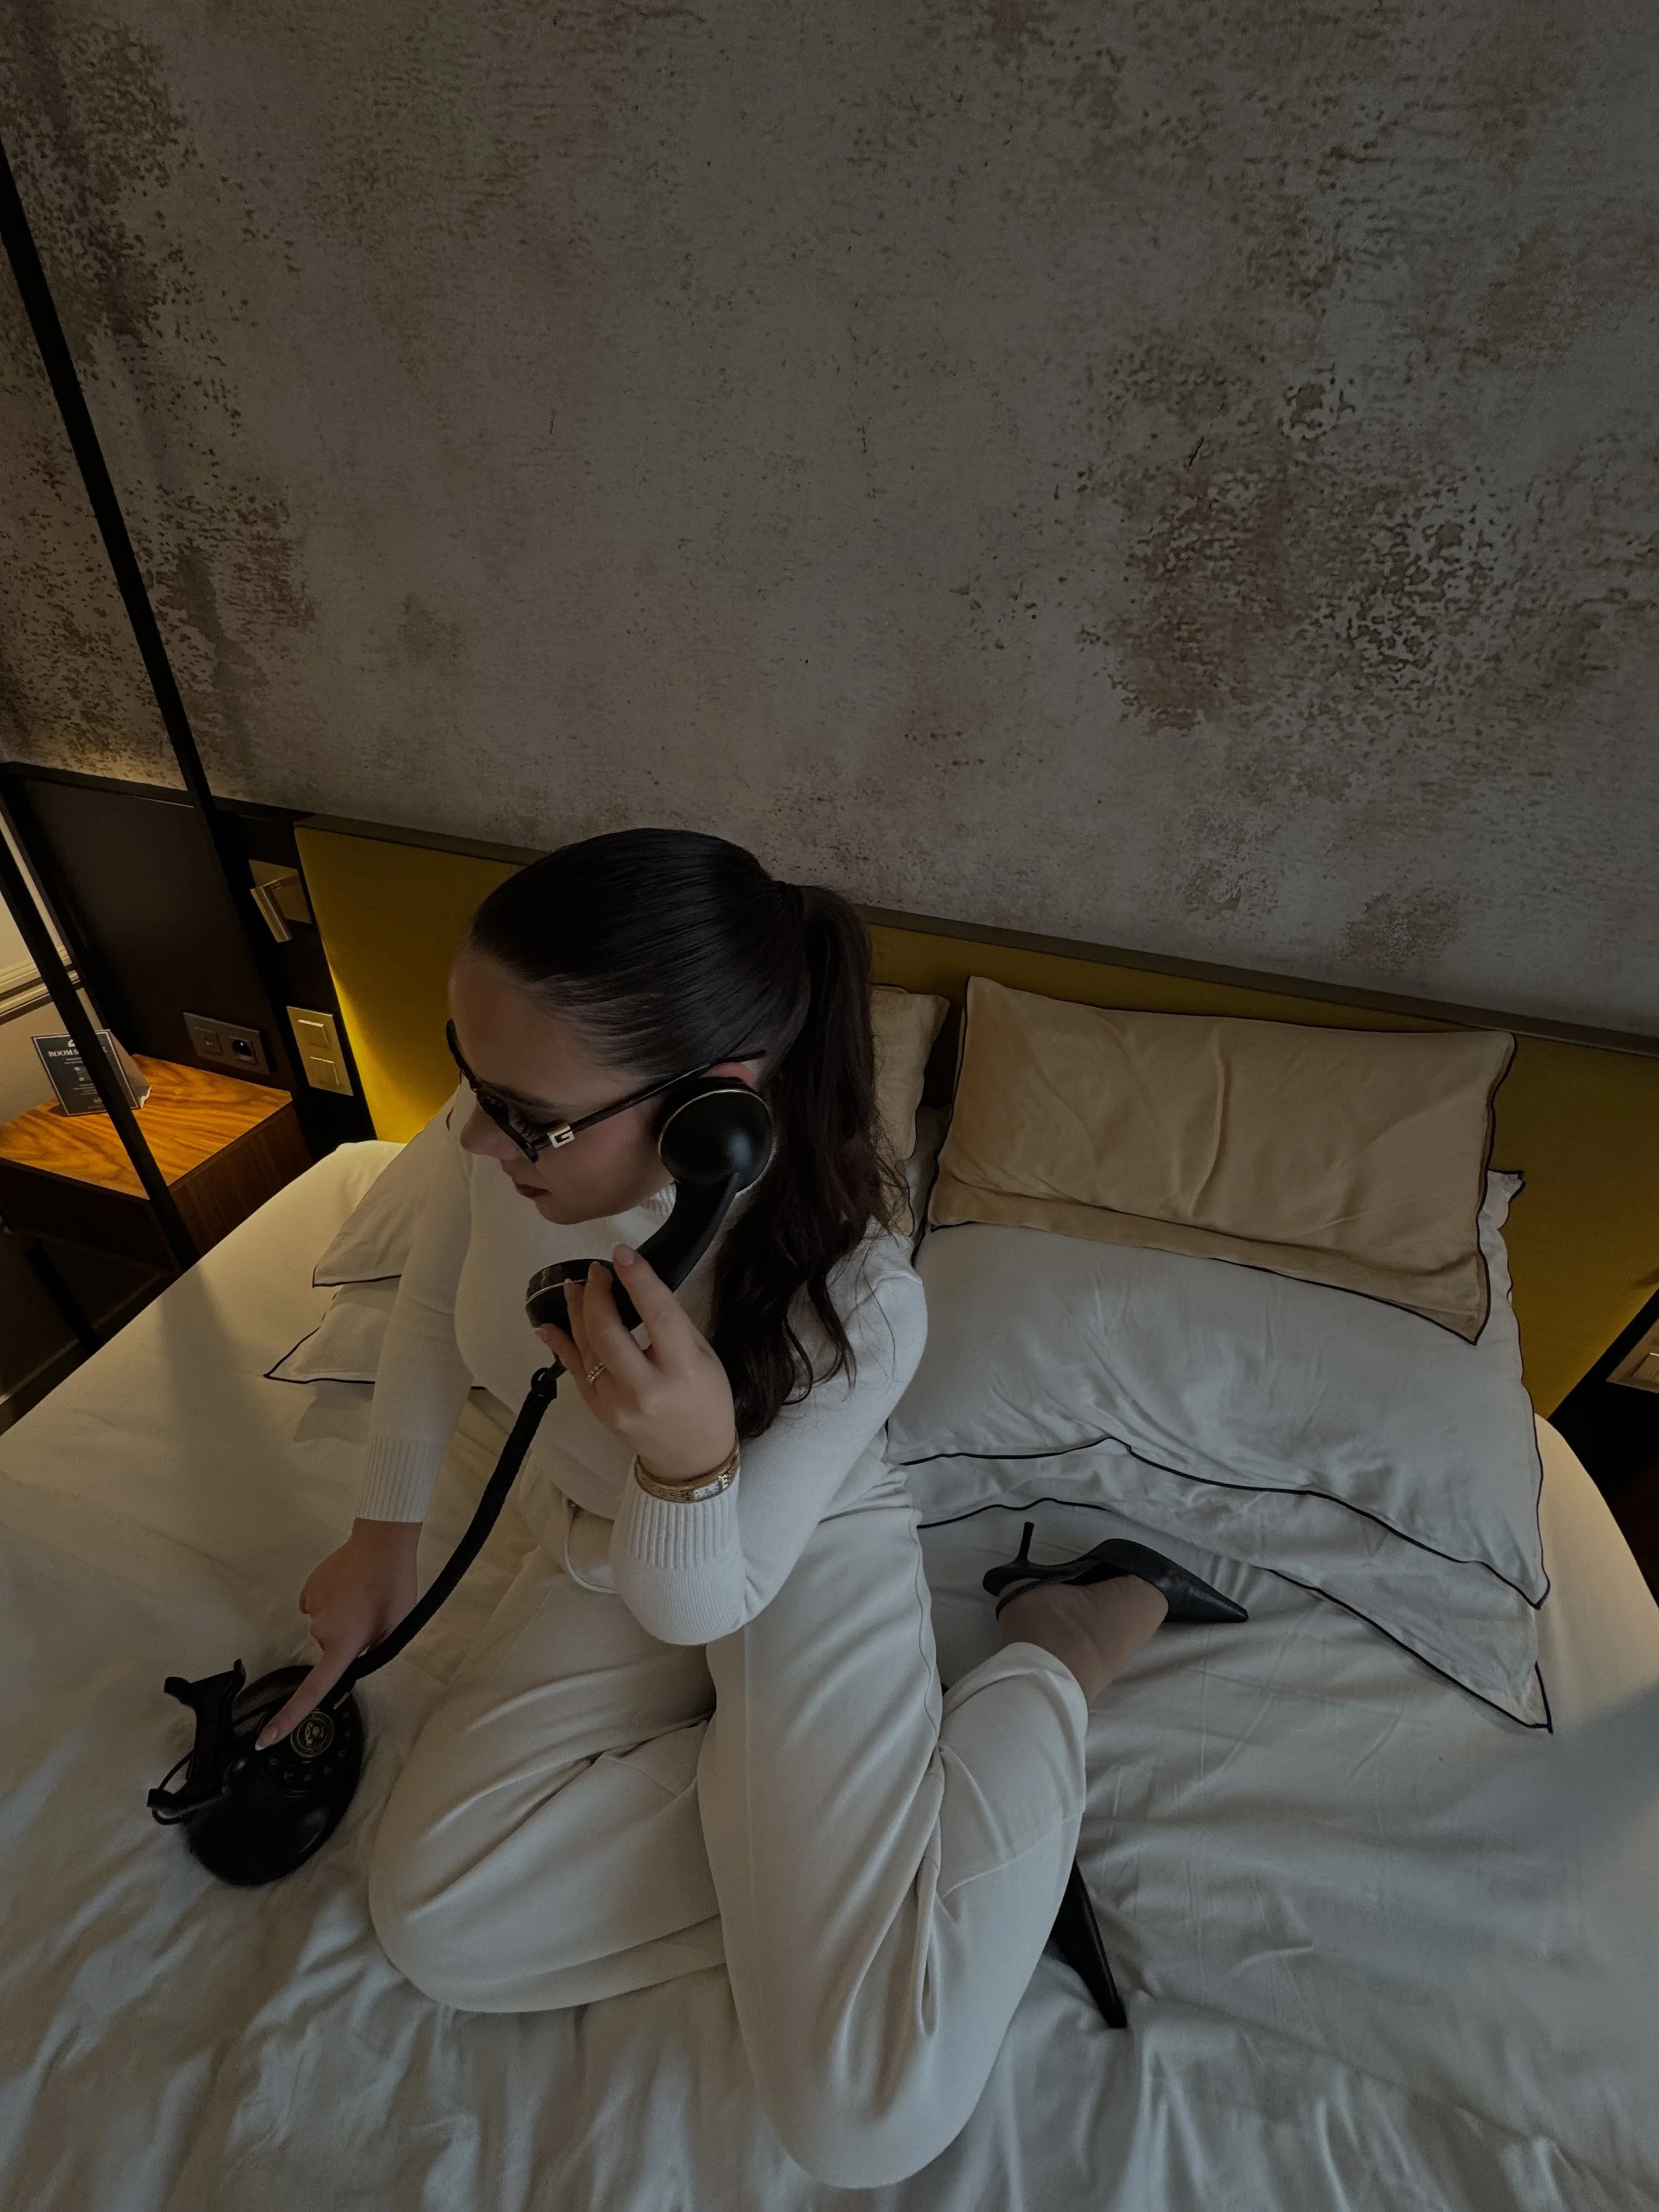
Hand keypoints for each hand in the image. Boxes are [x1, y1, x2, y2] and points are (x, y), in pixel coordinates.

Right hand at [255, 1518, 420, 1747]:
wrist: (382, 1544)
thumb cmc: (395, 1587)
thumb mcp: (397, 1628)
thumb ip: (375, 1652)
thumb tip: (355, 1658)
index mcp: (342, 1645)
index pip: (313, 1691)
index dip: (288, 1718)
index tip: (265, 1738)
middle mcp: (321, 1630)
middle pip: (329, 1649)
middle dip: (347, 1640)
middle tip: (371, 1616)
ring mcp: (312, 1608)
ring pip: (325, 1626)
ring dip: (342, 1618)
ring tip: (363, 1595)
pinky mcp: (309, 1588)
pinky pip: (318, 1605)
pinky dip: (331, 1601)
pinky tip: (347, 1586)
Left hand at [536, 1245, 737, 1483]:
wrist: (692, 1459)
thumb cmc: (706, 1402)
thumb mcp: (704, 1357)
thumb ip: (672, 1324)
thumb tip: (637, 1287)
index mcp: (683, 1370)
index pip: (657, 1315)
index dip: (637, 1279)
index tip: (622, 1253)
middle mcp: (646, 1389)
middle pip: (609, 1332)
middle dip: (597, 1294)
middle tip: (596, 1271)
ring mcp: (617, 1404)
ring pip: (587, 1348)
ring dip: (577, 1312)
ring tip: (576, 1287)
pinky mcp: (599, 1412)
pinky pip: (575, 1371)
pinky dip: (561, 1344)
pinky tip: (549, 1324)